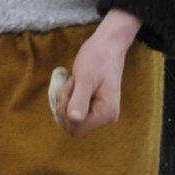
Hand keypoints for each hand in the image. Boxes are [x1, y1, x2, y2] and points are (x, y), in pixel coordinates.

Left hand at [55, 11, 141, 132]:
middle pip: (72, 124)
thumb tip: (73, 120)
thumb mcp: (85, 77)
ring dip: (67, 99)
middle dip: (66, 104)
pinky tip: (77, 84)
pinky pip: (75, 110)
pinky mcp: (96, 107)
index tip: (73, 89)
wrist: (108, 45)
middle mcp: (106, 118)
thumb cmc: (97, 58)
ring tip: (76, 81)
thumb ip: (79, 100)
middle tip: (73, 83)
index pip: (75, 128)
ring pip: (71, 117)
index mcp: (106, 114)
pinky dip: (70, 97)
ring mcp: (101, 113)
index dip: (66, 111)